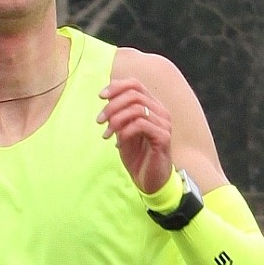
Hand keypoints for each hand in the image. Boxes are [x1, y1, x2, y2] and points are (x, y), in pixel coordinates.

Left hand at [97, 76, 173, 194]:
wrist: (149, 180)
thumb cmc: (138, 156)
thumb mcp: (123, 131)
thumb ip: (118, 114)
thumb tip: (107, 96)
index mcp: (152, 106)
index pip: (135, 84)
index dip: (117, 86)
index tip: (101, 96)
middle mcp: (160, 111)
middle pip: (134, 94)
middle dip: (112, 106)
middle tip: (99, 121)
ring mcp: (164, 124)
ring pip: (136, 109)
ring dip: (116, 120)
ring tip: (107, 134)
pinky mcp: (163, 137)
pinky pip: (141, 125)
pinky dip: (125, 131)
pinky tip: (118, 142)